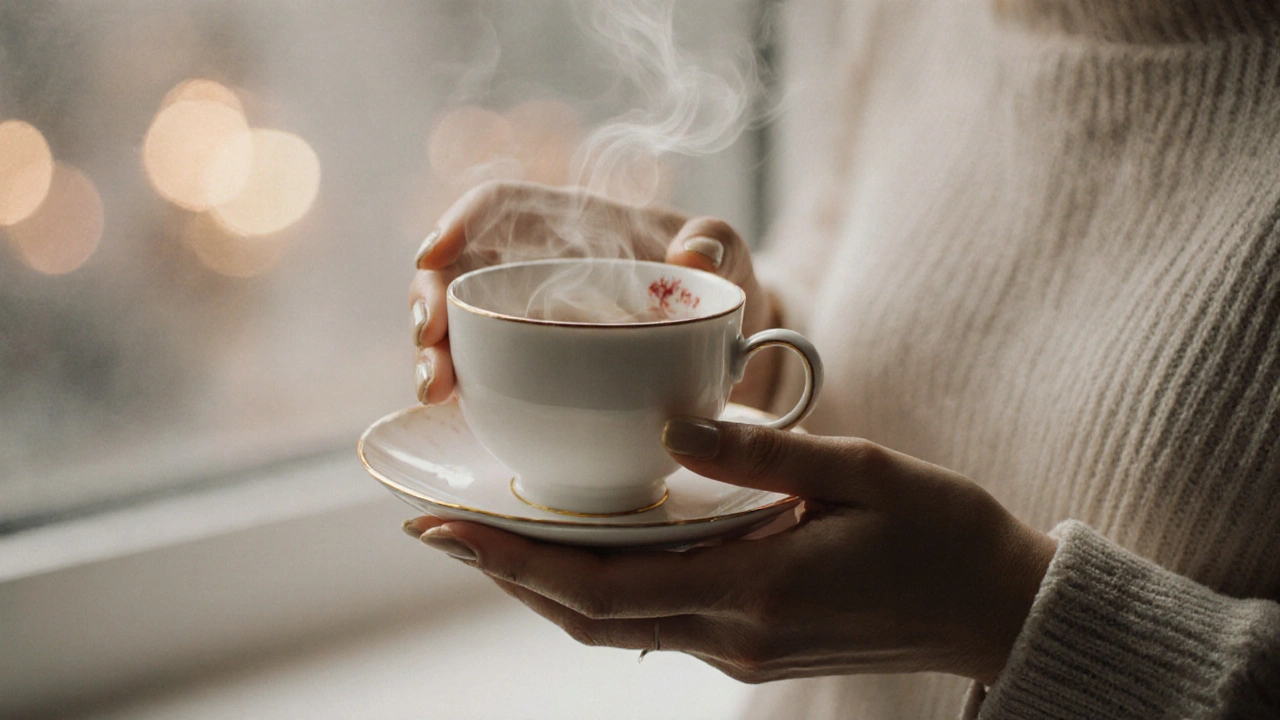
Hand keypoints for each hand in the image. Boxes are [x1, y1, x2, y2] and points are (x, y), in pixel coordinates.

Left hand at [403, 419, 1056, 685]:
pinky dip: (601, 591)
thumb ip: (761, 453)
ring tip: (495, 537)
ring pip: (612, 626)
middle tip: (442, 527)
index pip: (599, 584)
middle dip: (507, 574)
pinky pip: (651, 623)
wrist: (996, 608)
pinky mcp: (753, 646)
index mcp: (755, 586)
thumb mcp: (862, 472)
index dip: (510, 559)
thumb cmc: (942, 532)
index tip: (441, 526)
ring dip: (546, 586)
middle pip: (586, 616)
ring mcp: (740, 649)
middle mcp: (733, 631)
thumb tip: (670, 427)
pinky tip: (583, 552)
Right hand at [407, 180, 776, 406]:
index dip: (461, 221)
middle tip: (428, 340)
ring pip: (458, 325)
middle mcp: (535, 267)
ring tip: (435, 389)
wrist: (729, 344)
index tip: (434, 253)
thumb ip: (718, 243)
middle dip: (430, 299)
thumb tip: (695, 256)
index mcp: (573, 223)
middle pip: (459, 269)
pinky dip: (462, 387)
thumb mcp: (731, 256)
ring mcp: (526, 319)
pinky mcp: (529, 366)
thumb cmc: (720, 282)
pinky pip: (482, 370)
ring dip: (434, 353)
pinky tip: (455, 407)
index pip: (502, 206)